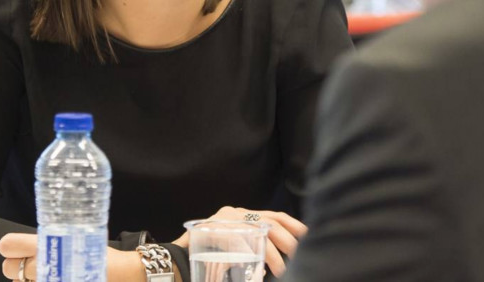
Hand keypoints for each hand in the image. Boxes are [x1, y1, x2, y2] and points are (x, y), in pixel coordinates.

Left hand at [0, 233, 149, 281]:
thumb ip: (54, 240)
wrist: (119, 275)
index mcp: (48, 245)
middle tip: (32, 262)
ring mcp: (46, 281)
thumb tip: (35, 242)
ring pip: (17, 281)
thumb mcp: (79, 237)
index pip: (9, 245)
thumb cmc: (100, 257)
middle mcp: (41, 266)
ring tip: (46, 274)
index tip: (13, 247)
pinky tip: (53, 279)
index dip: (10, 246)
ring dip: (25, 278)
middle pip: (8, 266)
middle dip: (17, 264)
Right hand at [174, 206, 307, 277]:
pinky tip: (259, 270)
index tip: (309, 236)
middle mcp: (235, 214)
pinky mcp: (216, 230)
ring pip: (258, 233)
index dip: (295, 225)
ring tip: (283, 270)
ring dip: (273, 255)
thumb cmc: (205, 258)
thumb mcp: (233, 249)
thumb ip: (252, 249)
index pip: (276, 216)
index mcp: (241, 216)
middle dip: (289, 241)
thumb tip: (275, 265)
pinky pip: (240, 242)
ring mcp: (225, 220)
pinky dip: (252, 256)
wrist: (174, 261)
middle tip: (301, 256)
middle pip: (271, 223)